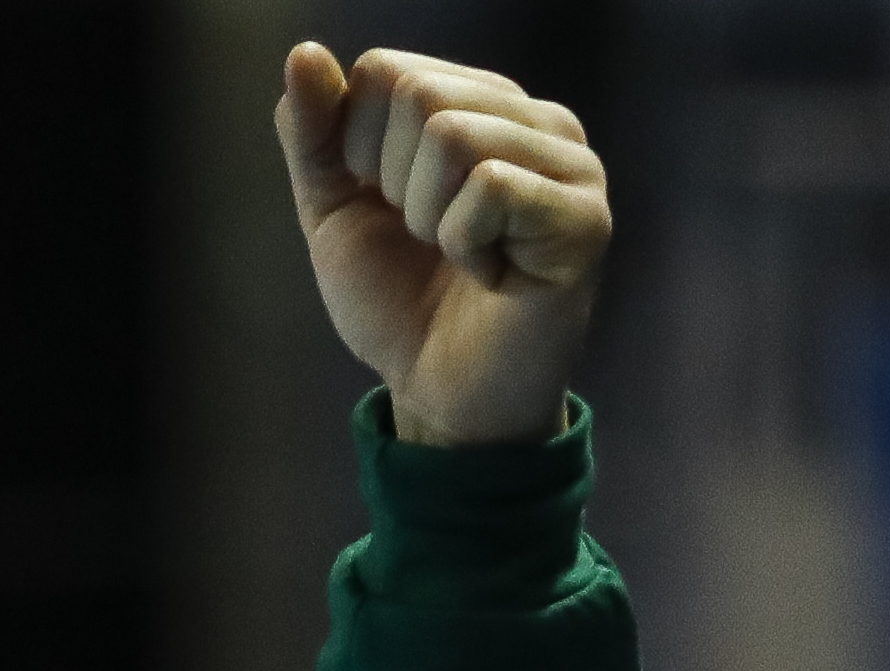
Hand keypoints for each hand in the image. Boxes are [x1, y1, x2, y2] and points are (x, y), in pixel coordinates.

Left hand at [274, 45, 607, 447]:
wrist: (441, 397)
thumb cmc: (399, 304)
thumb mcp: (335, 212)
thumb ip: (313, 136)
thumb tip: (303, 55)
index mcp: (478, 103)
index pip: (385, 71)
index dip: (359, 153)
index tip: (390, 210)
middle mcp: (534, 118)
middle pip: (418, 93)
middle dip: (393, 186)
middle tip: (428, 240)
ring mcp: (570, 163)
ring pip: (454, 136)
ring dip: (429, 219)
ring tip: (459, 257)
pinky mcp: (585, 217)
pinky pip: (490, 189)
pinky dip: (466, 247)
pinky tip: (492, 277)